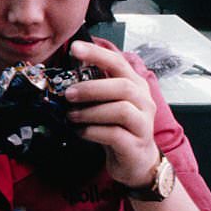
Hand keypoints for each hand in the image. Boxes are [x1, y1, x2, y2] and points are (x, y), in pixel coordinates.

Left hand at [63, 41, 159, 187]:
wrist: (136, 161)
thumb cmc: (119, 129)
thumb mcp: (108, 104)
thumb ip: (95, 88)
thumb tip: (67, 76)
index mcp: (135, 85)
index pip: (118, 62)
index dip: (97, 54)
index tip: (75, 48)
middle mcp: (143, 101)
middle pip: (122, 85)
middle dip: (91, 88)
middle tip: (68, 94)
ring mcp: (143, 123)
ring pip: (120, 110)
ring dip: (90, 112)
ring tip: (72, 116)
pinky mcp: (136, 144)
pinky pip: (115, 134)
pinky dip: (93, 131)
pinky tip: (81, 132)